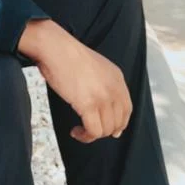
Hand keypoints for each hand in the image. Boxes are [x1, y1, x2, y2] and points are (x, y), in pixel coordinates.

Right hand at [18, 19, 131, 141]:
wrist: (56, 49)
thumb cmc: (68, 56)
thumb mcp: (96, 66)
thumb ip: (103, 83)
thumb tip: (101, 105)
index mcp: (117, 78)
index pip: (127, 108)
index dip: (120, 123)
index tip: (112, 130)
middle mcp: (114, 89)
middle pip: (118, 122)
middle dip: (105, 131)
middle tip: (91, 130)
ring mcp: (103, 97)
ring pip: (106, 130)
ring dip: (93, 135)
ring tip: (80, 131)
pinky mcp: (89, 105)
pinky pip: (93, 131)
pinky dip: (85, 136)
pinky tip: (75, 131)